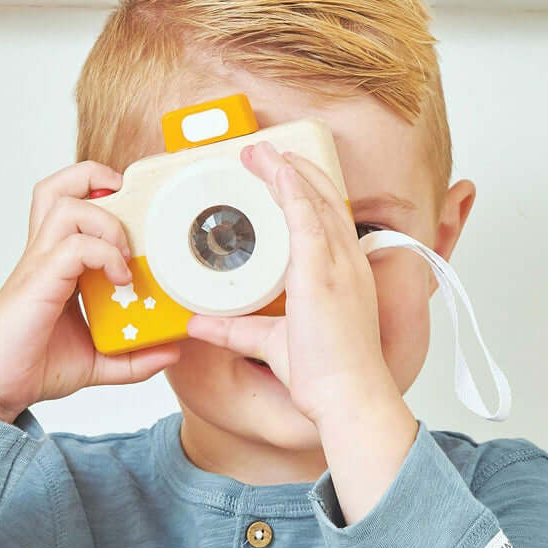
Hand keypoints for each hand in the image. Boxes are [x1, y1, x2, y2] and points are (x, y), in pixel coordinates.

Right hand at [0, 160, 182, 422]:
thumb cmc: (34, 367)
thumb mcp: (98, 363)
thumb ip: (134, 358)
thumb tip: (172, 351)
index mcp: (57, 264)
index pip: (71, 203)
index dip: (102, 194)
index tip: (138, 217)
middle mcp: (45, 255)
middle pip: (58, 187)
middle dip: (96, 179)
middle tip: (131, 209)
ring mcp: (39, 265)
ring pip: (65, 205)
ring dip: (106, 222)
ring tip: (126, 256)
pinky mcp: (38, 282)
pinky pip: (73, 247)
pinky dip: (104, 254)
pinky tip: (120, 279)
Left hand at [185, 139, 396, 427]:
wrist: (348, 397)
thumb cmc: (327, 375)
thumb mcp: (271, 343)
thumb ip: (235, 330)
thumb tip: (198, 323)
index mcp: (344, 276)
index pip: (328, 221)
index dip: (305, 193)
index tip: (281, 177)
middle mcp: (347, 263)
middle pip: (324, 199)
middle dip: (295, 171)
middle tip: (263, 153)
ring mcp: (339, 265)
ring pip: (314, 199)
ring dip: (286, 170)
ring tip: (259, 151)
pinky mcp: (324, 272)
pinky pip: (308, 216)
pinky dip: (291, 188)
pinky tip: (274, 168)